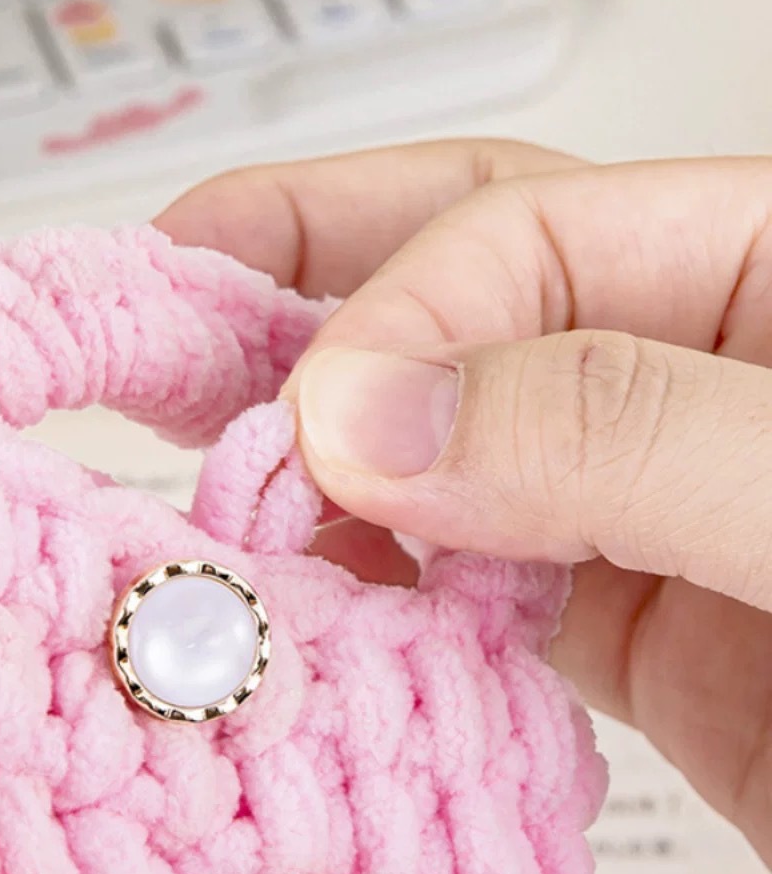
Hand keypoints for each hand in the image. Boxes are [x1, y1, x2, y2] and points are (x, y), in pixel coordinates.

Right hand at [158, 142, 771, 864]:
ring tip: (211, 494)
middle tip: (161, 319)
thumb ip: (622, 429)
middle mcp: (694, 373)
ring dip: (323, 477)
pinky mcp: (629, 635)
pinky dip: (385, 606)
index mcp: (768, 265)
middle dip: (303, 304)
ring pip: (443, 456)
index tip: (310, 430)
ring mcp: (650, 505)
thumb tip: (376, 414)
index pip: (521, 239)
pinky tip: (323, 619)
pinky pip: (471, 593)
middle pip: (457, 299)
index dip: (391, 319)